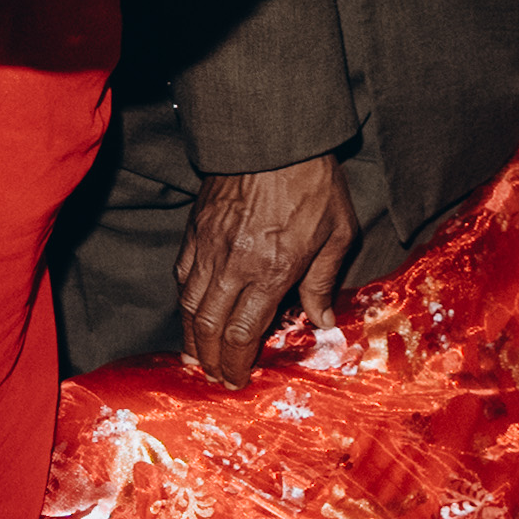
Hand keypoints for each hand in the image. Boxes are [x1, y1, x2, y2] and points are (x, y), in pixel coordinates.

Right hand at [177, 156, 358, 385]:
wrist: (273, 136)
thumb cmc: (313, 183)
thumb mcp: (337, 233)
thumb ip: (323, 281)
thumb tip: (322, 321)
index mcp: (271, 271)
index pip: (244, 333)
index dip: (238, 364)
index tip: (238, 381)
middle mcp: (232, 266)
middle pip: (211, 328)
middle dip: (212, 361)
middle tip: (216, 379)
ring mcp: (208, 249)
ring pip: (189, 307)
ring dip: (192, 339)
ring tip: (198, 359)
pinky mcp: (194, 232)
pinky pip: (182, 277)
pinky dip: (184, 303)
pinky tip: (191, 315)